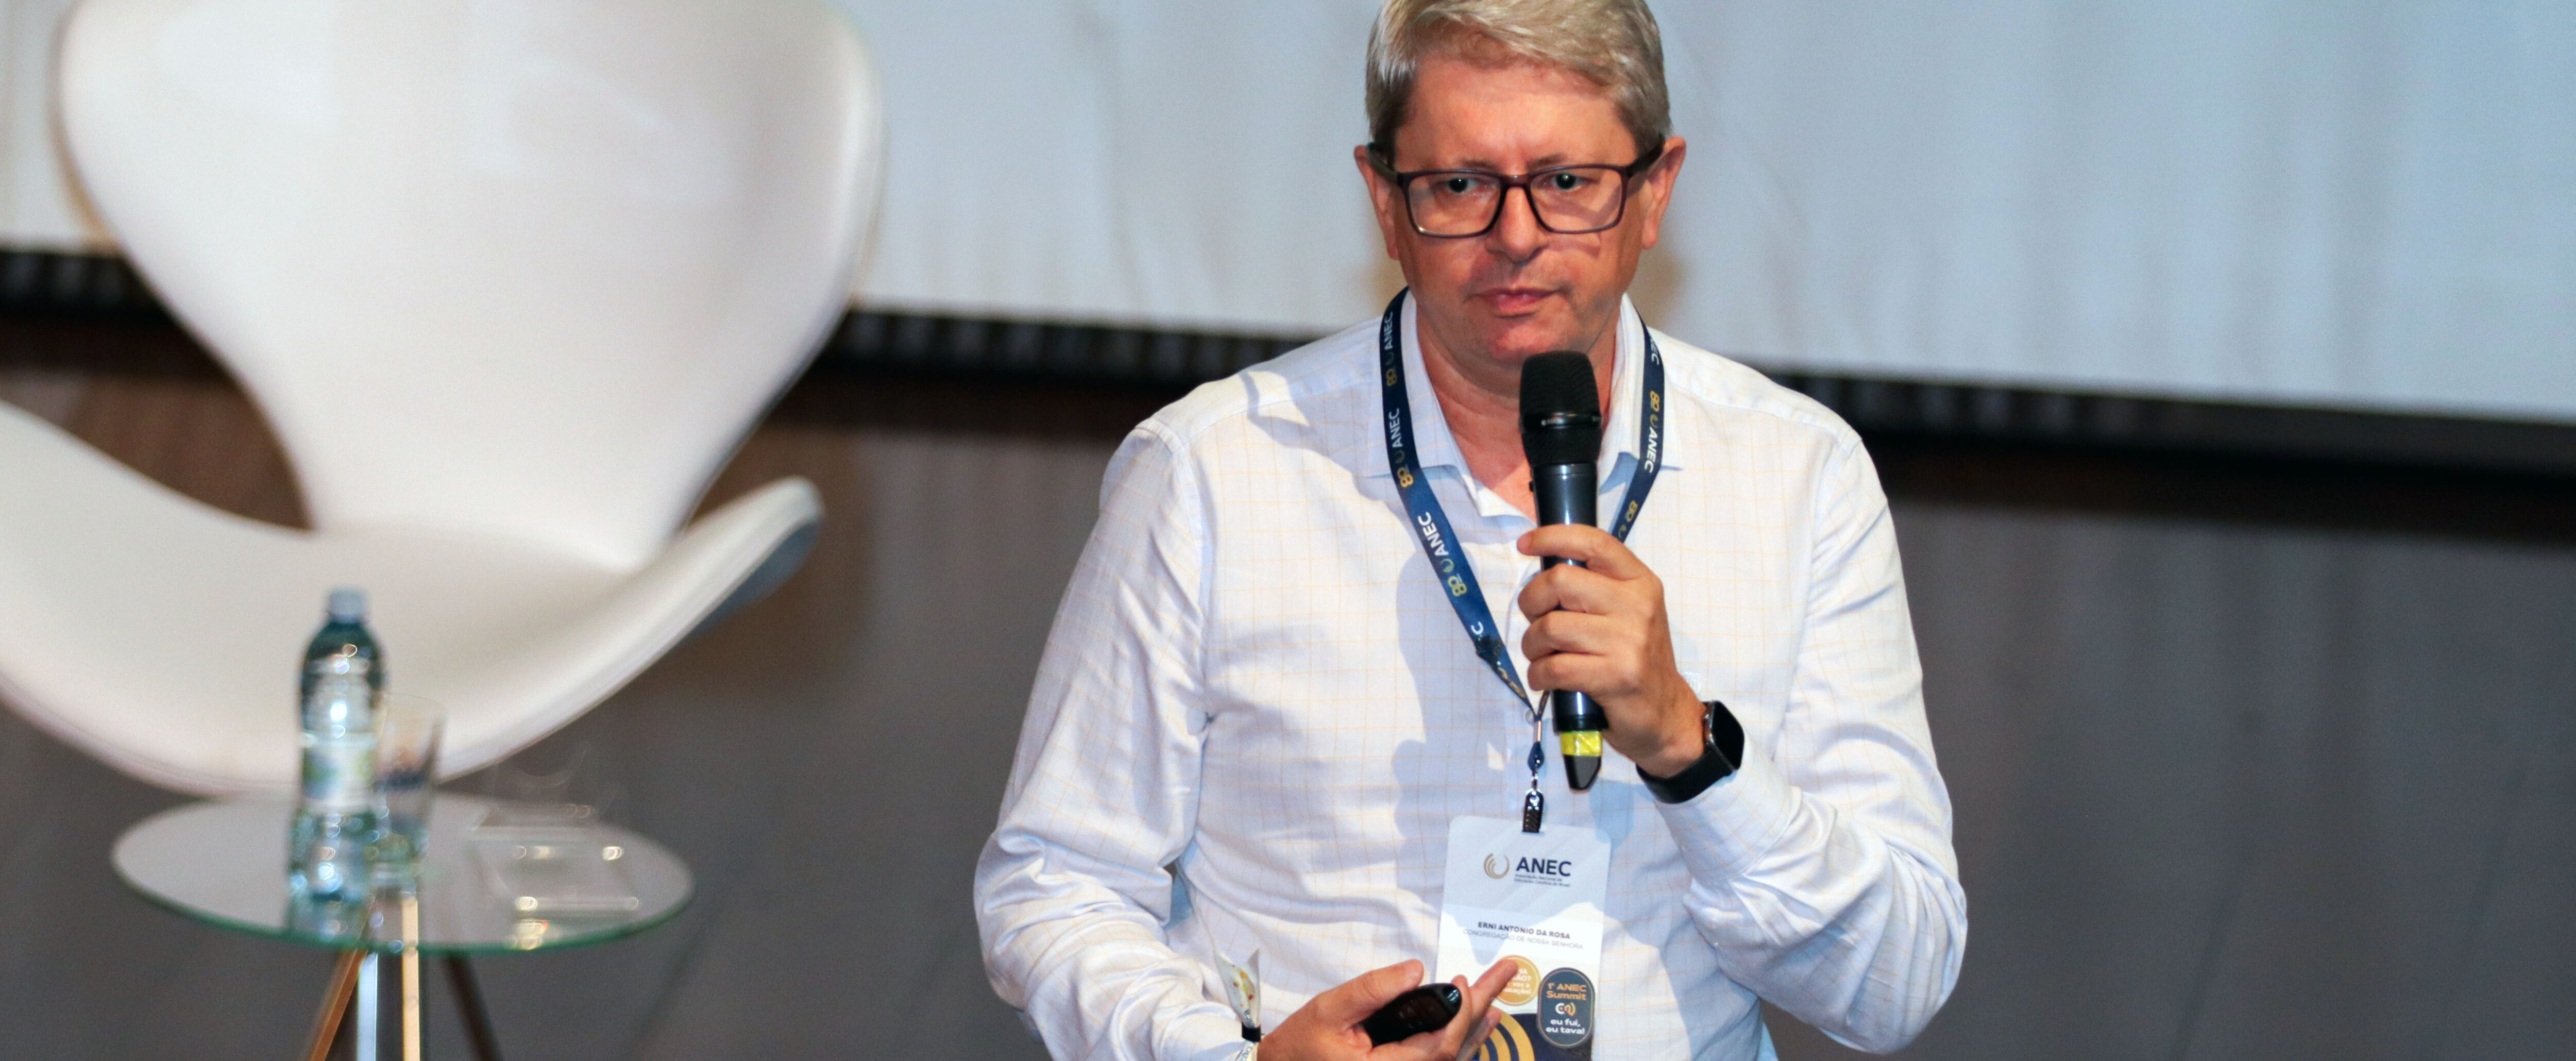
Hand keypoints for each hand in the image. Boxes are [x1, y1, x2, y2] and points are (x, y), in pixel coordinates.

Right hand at [1261, 959, 1515, 1060]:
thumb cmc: (1302, 1045)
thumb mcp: (1329, 1009)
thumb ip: (1371, 990)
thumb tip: (1415, 971)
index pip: (1437, 1047)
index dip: (1459, 1013)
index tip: (1466, 980)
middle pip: (1452, 1050)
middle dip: (1480, 1008)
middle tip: (1504, 972)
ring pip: (1451, 1059)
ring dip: (1478, 1025)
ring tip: (1498, 992)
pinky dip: (1462, 1040)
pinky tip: (1478, 1021)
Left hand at [1515, 524, 1704, 776]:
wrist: (1666, 714)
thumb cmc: (1636, 659)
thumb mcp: (1628, 613)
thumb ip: (1596, 588)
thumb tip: (1543, 567)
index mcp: (1640, 583)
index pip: (1594, 543)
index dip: (1553, 537)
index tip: (1526, 544)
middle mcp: (1637, 606)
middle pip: (1560, 581)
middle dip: (1532, 601)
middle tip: (1535, 621)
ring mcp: (1627, 642)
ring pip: (1550, 627)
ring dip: (1532, 644)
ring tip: (1541, 656)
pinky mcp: (1614, 677)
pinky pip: (1554, 667)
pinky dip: (1538, 675)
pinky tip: (1545, 679)